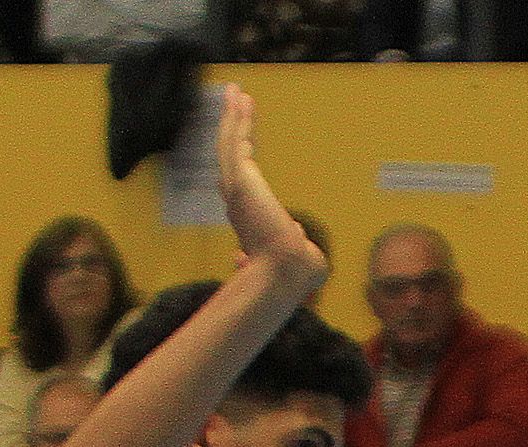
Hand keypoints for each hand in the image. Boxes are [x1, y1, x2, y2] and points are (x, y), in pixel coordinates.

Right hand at [211, 85, 324, 285]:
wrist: (284, 273)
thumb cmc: (295, 273)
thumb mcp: (299, 253)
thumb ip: (295, 240)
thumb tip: (297, 235)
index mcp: (248, 218)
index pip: (241, 181)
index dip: (241, 158)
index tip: (245, 140)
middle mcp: (236, 201)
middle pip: (229, 155)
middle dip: (231, 127)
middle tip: (233, 103)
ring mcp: (236, 190)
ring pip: (229, 144)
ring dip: (232, 117)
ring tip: (234, 93)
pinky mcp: (241, 180)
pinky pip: (235, 142)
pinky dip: (236, 120)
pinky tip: (240, 100)